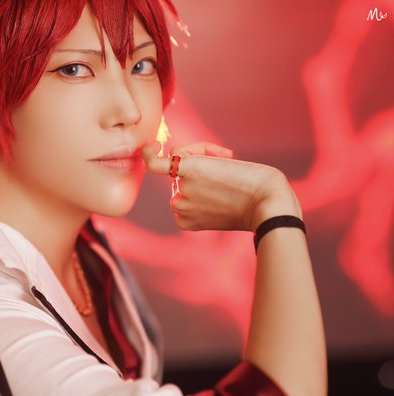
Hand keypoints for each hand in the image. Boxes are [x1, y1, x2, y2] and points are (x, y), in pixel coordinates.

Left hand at [141, 141, 302, 231]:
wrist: (268, 206)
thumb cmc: (251, 178)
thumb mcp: (221, 158)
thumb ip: (193, 159)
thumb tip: (174, 163)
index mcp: (190, 167)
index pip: (154, 163)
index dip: (151, 153)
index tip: (156, 147)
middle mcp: (182, 189)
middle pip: (176, 172)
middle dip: (193, 167)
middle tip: (220, 168)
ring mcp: (184, 208)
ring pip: (179, 190)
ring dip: (194, 186)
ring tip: (222, 187)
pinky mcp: (187, 223)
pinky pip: (180, 210)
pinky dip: (192, 205)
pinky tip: (213, 203)